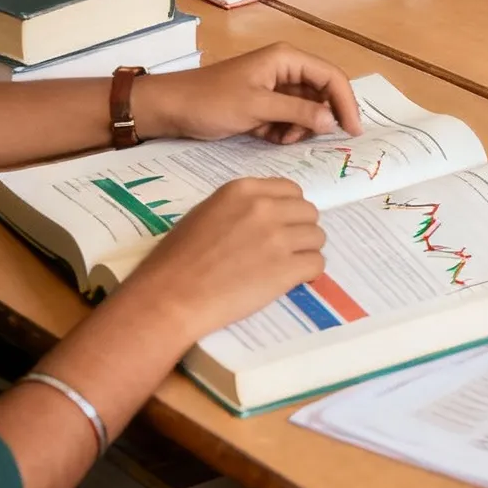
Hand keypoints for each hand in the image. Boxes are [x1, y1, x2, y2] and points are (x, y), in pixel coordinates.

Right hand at [117, 177, 326, 343]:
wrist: (170, 297)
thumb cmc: (176, 259)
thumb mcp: (207, 214)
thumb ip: (240, 208)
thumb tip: (267, 213)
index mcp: (244, 190)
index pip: (291, 190)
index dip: (289, 209)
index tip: (281, 225)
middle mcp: (266, 208)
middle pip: (308, 212)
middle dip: (300, 230)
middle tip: (284, 249)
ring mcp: (278, 238)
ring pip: (317, 237)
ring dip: (306, 251)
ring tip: (286, 266)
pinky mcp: (286, 269)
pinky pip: (317, 264)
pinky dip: (308, 273)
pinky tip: (291, 280)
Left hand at [133, 41, 362, 143]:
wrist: (171, 109)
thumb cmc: (211, 101)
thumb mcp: (257, 107)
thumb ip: (298, 112)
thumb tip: (332, 121)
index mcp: (286, 59)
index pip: (331, 77)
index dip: (346, 102)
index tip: (354, 131)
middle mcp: (285, 69)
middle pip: (321, 93)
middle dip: (321, 117)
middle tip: (319, 141)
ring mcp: (274, 87)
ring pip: (306, 109)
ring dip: (301, 127)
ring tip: (283, 138)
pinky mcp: (263, 104)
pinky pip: (289, 118)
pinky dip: (286, 131)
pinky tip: (272, 138)